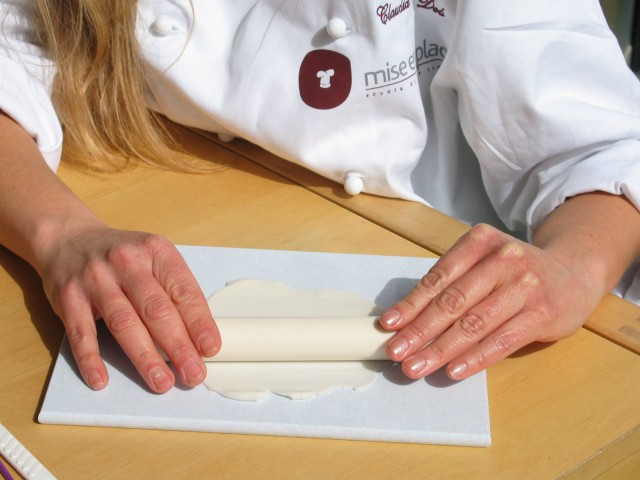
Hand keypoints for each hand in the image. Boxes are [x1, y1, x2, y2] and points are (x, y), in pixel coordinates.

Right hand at [39, 224, 220, 392]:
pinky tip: (102, 379)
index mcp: (156, 251)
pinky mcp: (68, 298)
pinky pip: (81, 333)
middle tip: (192, 373)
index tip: (210, 348)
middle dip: (178, 346)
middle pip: (156, 310)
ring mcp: (96, 280)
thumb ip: (173, 290)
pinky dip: (91, 359)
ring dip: (144, 357)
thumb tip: (198, 336)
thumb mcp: (154, 258)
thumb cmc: (122, 257)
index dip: (199, 322)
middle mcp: (127, 263)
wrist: (68, 238)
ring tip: (161, 382)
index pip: (183, 290)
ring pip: (123, 324)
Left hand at [379, 223, 601, 380]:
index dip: (411, 304)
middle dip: (419, 330)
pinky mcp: (542, 314)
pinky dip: (475, 358)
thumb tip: (406, 317)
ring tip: (416, 366)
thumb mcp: (483, 260)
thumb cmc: (514, 271)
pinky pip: (502, 341)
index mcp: (480, 242)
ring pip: (474, 324)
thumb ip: (451, 282)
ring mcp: (525, 287)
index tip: (389, 325)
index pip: (438, 277)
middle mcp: (503, 259)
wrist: (573, 272)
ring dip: (440, 349)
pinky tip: (453, 370)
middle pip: (452, 301)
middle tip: (396, 351)